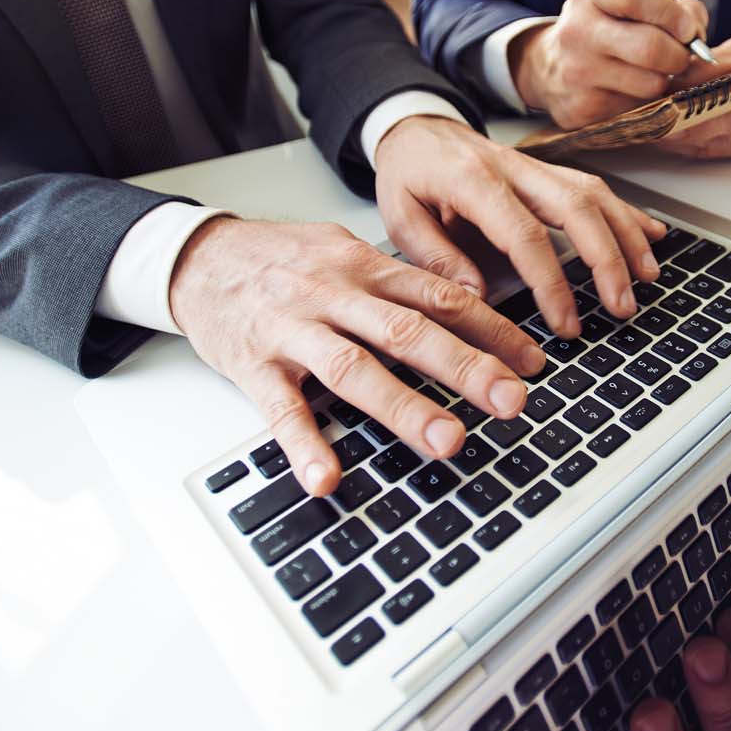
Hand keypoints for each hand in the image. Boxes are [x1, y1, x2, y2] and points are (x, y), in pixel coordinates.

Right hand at [170, 215, 545, 495]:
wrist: (198, 256)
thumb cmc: (280, 260)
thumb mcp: (343, 253)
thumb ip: (397, 283)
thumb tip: (465, 309)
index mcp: (364, 266)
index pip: (439, 297)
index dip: (491, 328)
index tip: (532, 361)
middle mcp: (334, 295)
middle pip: (408, 331)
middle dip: (465, 367)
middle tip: (511, 401)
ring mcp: (293, 330)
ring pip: (354, 368)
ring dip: (404, 407)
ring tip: (448, 441)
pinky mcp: (252, 365)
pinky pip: (280, 409)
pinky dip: (304, 446)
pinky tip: (327, 477)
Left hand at [374, 115, 666, 333]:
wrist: (415, 127)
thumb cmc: (408, 174)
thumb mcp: (399, 216)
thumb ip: (436, 257)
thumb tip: (476, 298)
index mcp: (472, 180)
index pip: (523, 234)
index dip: (550, 281)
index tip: (565, 322)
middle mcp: (514, 169)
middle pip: (575, 209)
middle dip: (606, 260)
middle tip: (621, 306)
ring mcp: (537, 167)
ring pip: (594, 195)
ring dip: (626, 237)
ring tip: (647, 278)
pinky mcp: (549, 170)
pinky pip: (596, 187)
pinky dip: (627, 212)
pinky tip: (652, 234)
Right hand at [511, 0, 709, 127]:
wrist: (549, 68)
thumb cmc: (607, 29)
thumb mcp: (630, 4)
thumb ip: (674, 10)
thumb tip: (697, 39)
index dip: (669, 12)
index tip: (688, 29)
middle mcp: (578, 31)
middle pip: (649, 47)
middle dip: (679, 55)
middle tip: (680, 57)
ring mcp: (577, 72)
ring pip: (650, 84)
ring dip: (664, 81)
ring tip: (652, 73)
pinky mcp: (582, 109)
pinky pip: (637, 110)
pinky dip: (645, 102)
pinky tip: (631, 91)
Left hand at [654, 24, 730, 159]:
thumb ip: (715, 63)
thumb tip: (678, 78)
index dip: (695, 114)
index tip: (665, 112)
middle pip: (723, 133)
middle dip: (681, 130)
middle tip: (650, 124)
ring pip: (719, 147)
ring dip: (684, 140)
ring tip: (653, 129)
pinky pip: (724, 151)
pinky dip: (697, 144)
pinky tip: (674, 137)